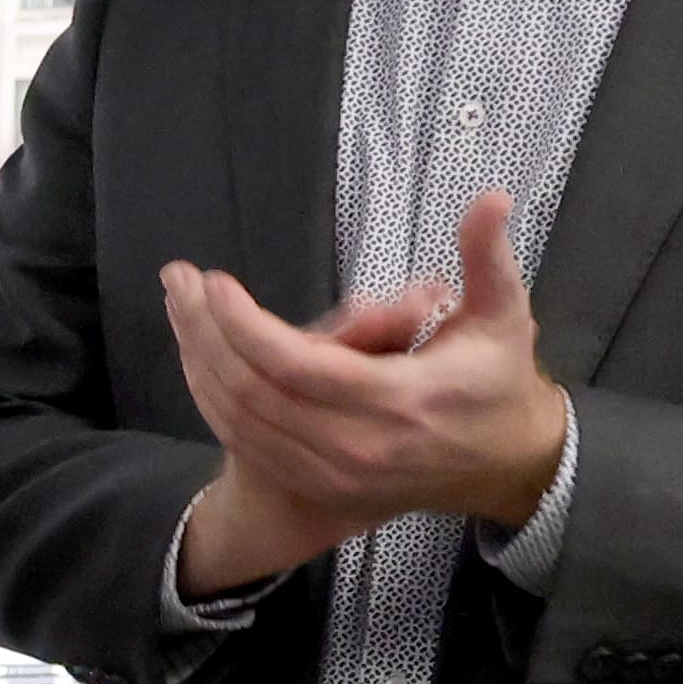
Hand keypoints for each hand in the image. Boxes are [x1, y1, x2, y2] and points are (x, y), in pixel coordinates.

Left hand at [165, 190, 567, 595]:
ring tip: (178, 306)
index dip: (244, 326)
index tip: (216, 282)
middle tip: (180, 281)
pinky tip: (197, 354)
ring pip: (238, 419)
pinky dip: (211, 397)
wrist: (503, 465)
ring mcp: (334, 473)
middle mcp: (359, 446)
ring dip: (198, 360)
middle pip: (253, 392)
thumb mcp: (503, 317)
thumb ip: (489, 257)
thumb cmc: (497, 381)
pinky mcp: (318, 485)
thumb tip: (491, 197)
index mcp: (399, 400)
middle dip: (205, 333)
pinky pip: (245, 441)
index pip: (296, 367)